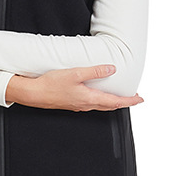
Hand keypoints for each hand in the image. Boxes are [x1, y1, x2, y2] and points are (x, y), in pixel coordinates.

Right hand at [6, 66, 143, 110]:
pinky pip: (91, 104)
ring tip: (118, 97)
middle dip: (123, 102)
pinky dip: (100, 101)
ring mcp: (78, 105)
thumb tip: (112, 69)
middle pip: (110, 106)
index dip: (129, 100)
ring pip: (100, 106)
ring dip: (112, 102)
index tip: (140, 99)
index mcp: (89, 98)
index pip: (115, 101)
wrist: (34, 94)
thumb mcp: (75, 73)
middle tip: (134, 99)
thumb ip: (94, 71)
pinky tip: (96, 96)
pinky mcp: (71, 103)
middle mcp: (86, 104)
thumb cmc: (52, 84)